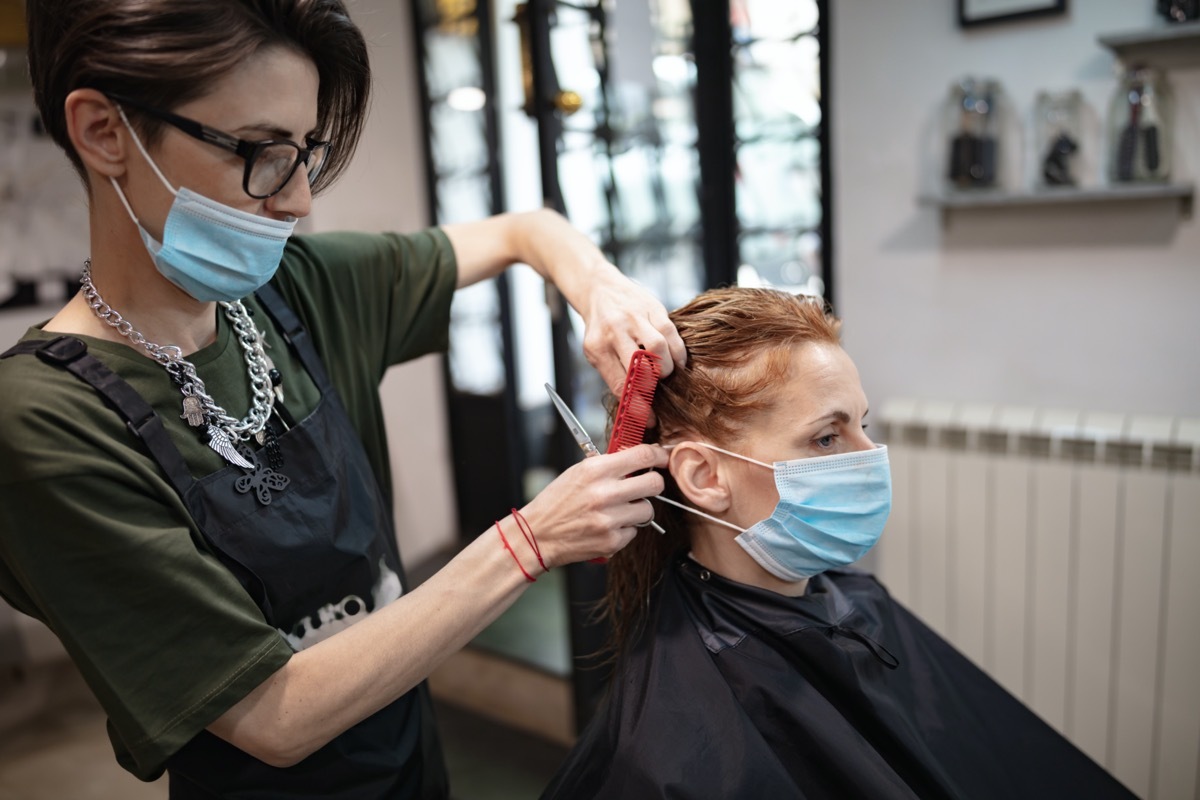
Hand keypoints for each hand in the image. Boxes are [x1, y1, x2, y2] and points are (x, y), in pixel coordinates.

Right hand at [519, 444, 666, 566]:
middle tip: (643, 486)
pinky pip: (634, 531)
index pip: (642, 455)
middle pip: (654, 483)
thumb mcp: (578, 472)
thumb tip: (639, 459)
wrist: (538, 535)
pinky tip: (607, 526)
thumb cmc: (557, 502)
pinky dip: (625, 529)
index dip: (659, 455)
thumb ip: (609, 465)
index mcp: (595, 470)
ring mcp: (609, 519)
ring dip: (638, 509)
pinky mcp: (611, 541)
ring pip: (648, 510)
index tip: (662, 458)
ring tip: (618, 510)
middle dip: (652, 483)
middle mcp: (604, 493)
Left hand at [578, 266, 686, 395]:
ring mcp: (634, 317)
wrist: (600, 289)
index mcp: (597, 347)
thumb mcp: (596, 352)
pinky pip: (671, 333)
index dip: (639, 406)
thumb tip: (636, 407)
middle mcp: (614, 331)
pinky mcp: (653, 308)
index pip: (621, 385)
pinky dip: (677, 352)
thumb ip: (614, 375)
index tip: (650, 418)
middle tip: (656, 388)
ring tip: (665, 371)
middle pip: (642, 367)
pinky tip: (675, 359)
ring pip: (659, 348)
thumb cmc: (600, 327)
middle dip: (654, 385)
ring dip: (667, 367)